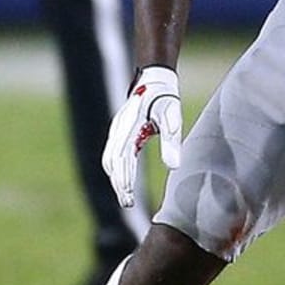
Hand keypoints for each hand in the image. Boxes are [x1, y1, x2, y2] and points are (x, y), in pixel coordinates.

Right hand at [101, 66, 182, 206]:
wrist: (154, 81)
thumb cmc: (165, 101)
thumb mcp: (172, 119)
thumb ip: (172, 142)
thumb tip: (174, 167)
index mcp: (130, 125)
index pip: (123, 157)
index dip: (124, 177)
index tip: (128, 195)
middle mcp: (119, 129)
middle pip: (112, 162)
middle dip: (118, 184)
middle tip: (128, 203)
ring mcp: (116, 131)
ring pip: (110, 160)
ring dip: (116, 179)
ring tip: (126, 198)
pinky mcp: (118, 133)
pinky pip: (112, 155)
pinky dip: (116, 170)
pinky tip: (124, 183)